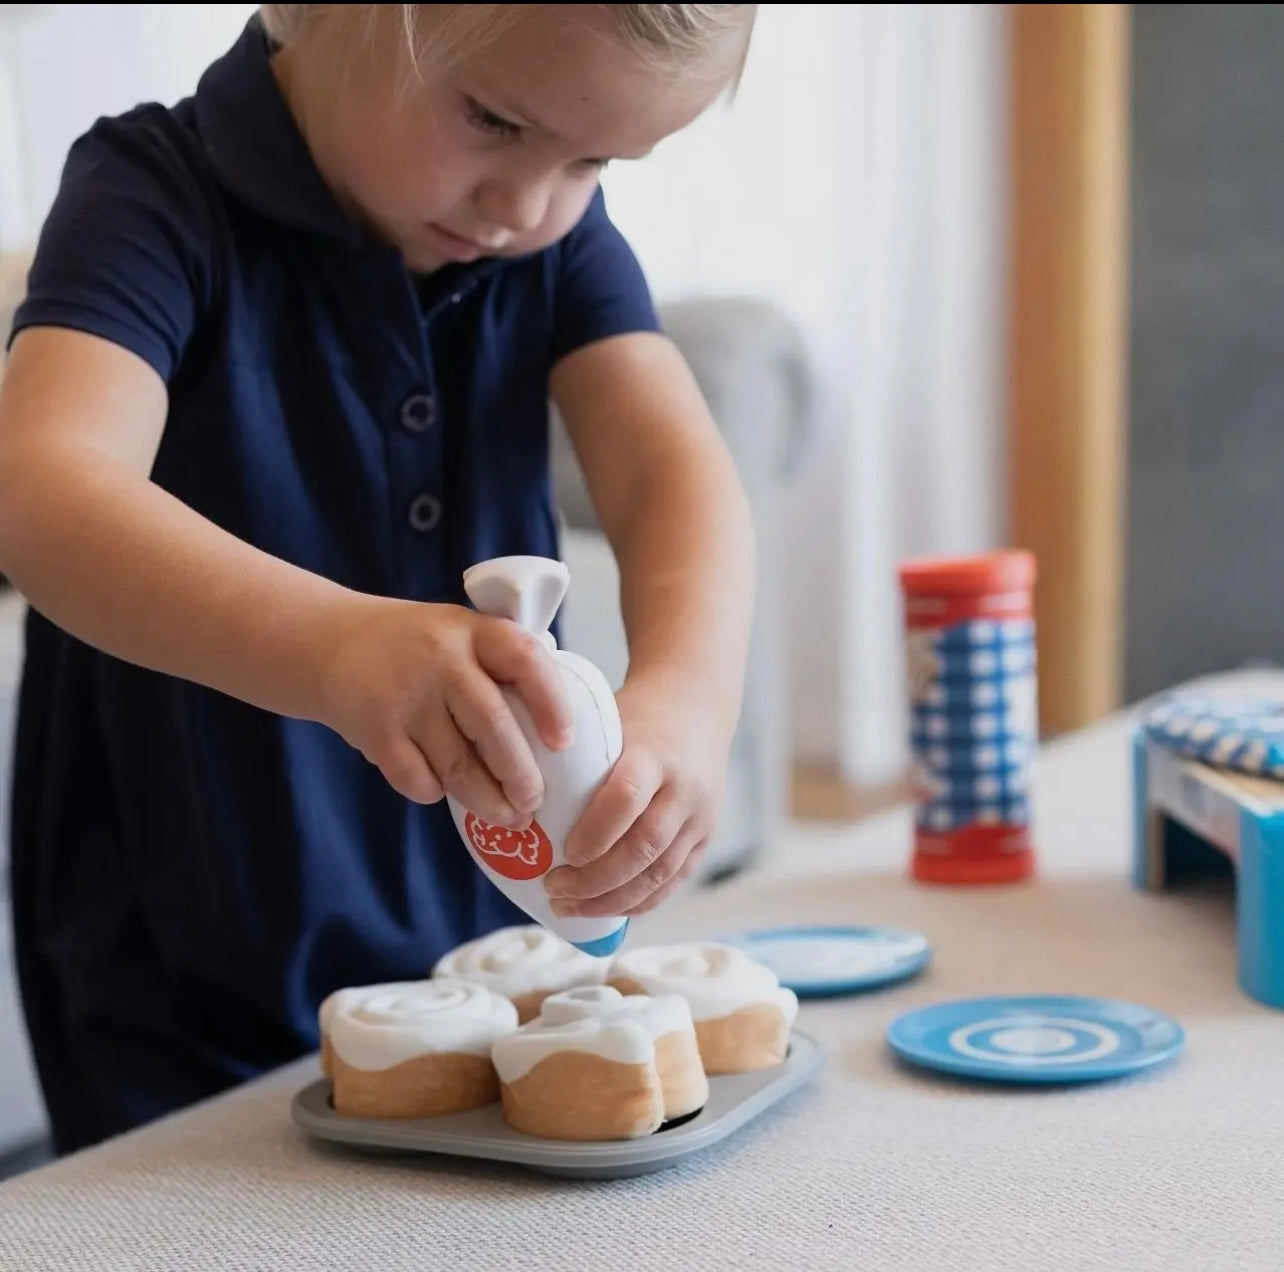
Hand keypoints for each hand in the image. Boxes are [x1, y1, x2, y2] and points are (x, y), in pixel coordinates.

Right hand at [315, 596, 572, 825]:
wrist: (329, 642)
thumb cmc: (416, 646)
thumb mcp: (461, 632)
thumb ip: (501, 665)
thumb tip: (557, 732)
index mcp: (473, 631)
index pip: (525, 659)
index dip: (552, 703)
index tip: (565, 742)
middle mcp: (441, 659)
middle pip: (493, 725)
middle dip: (520, 774)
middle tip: (535, 802)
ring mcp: (406, 696)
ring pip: (457, 764)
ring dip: (487, 800)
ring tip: (508, 817)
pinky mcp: (376, 730)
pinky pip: (417, 778)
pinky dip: (435, 792)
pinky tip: (444, 792)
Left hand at [542, 674, 732, 916]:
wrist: (697, 708)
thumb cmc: (637, 717)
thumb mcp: (608, 723)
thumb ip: (576, 760)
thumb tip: (514, 797)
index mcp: (654, 754)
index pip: (626, 798)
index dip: (594, 833)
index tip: (562, 853)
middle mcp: (684, 789)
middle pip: (644, 847)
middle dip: (595, 880)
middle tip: (553, 889)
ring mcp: (700, 817)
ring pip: (660, 874)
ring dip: (611, 900)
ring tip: (569, 907)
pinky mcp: (706, 838)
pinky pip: (673, 882)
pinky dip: (638, 903)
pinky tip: (604, 909)